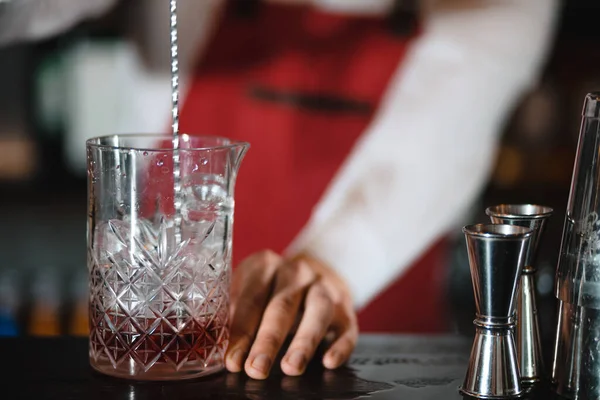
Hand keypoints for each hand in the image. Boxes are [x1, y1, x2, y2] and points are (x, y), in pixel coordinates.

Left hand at [225, 250, 357, 379]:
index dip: (241, 330)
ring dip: (304, 341)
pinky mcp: (346, 309)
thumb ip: (236, 313)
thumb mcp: (250, 290)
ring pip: (317, 311)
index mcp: (266, 265)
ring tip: (291, 367)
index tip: (232, 359)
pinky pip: (346, 326)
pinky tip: (329, 362)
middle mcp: (298, 272)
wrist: (319, 268)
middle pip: (282, 305)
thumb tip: (217, 350)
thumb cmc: (273, 288)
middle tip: (256, 368)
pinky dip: (340, 345)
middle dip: (268, 340)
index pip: (252, 298)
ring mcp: (325, 288)